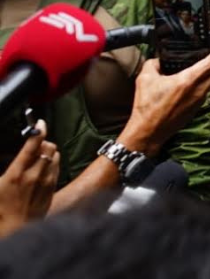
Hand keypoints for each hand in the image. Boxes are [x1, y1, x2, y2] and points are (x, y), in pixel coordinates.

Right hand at [0, 119, 57, 237]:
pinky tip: (43, 169)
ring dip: (49, 153)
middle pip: (49, 147)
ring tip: (39, 157)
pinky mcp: (52, 190)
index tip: (40, 123)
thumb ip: (8, 168)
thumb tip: (20, 158)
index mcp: (16, 174)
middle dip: (43, 143)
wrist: (13, 230)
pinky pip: (57, 169)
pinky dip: (52, 165)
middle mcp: (34, 176)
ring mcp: (45, 183)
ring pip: (55, 156)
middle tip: (36, 145)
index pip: (33, 145)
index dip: (39, 130)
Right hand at [118, 48, 209, 156]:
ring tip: (205, 66)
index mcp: (187, 81)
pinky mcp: (196, 108)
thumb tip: (158, 59)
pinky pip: (206, 92)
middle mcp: (198, 91)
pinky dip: (205, 83)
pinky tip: (195, 81)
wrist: (149, 131)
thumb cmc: (147, 106)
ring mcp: (199, 101)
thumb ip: (153, 63)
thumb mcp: (145, 79)